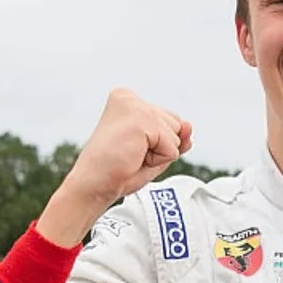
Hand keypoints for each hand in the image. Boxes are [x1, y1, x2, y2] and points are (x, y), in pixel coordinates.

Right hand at [37, 89, 192, 246]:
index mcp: (127, 99)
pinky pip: (172, 147)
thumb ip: (177, 136)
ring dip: (159, 154)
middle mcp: (130, 97)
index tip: (130, 149)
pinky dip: (157, 159)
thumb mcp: (154, 150)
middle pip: (176, 125)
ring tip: (131, 155)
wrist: (94, 185)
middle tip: (130, 154)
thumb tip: (189, 125)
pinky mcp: (142, 119)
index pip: (170, 121)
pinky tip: (134, 156)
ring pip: (176, 136)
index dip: (157, 144)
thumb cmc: (118, 170)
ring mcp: (136, 106)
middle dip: (160, 147)